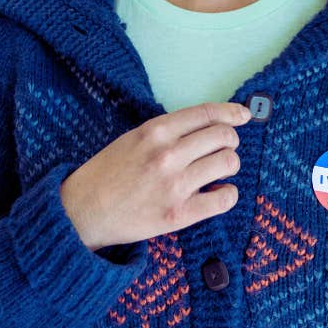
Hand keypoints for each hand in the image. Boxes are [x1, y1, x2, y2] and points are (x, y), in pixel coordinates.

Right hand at [60, 102, 250, 250]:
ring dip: (228, 165)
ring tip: (218, 171)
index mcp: (155, 131)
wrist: (83, 212)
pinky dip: (228, 194)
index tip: (244, 115)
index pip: (206, 113)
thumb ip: (168, 131)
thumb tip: (206, 126)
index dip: (231, 112)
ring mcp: (175, 185)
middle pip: (223, 136)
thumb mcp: (133, 138)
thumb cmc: (107, 173)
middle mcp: (168, 154)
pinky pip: (224, 199)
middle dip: (230, 140)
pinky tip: (219, 193)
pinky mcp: (179, 215)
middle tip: (224, 148)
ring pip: (227, 163)